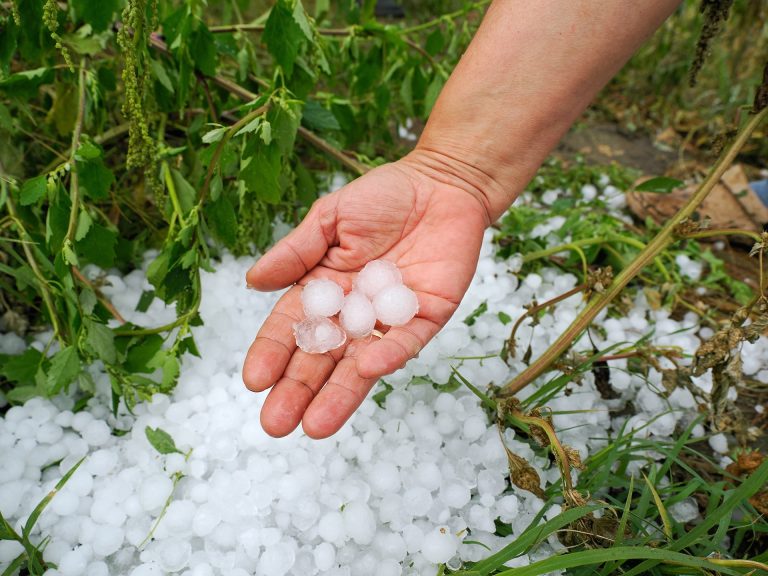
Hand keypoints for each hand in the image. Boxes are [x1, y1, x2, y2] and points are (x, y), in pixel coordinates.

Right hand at [242, 152, 488, 437]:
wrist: (441, 184)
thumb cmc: (382, 197)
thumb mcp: (330, 218)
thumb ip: (296, 251)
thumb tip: (252, 282)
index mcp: (324, 289)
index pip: (292, 327)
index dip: (273, 353)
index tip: (254, 380)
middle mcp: (353, 312)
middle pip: (322, 357)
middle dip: (298, 390)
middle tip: (276, 424)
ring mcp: (389, 319)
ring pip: (361, 364)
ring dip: (340, 395)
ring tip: (316, 426)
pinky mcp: (427, 317)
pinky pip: (406, 341)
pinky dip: (389, 356)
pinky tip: (366, 371)